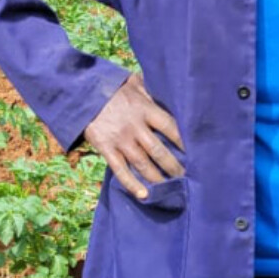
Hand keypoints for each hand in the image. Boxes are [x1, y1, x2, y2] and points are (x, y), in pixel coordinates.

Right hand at [82, 73, 183, 198]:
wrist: (81, 93)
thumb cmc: (112, 87)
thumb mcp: (134, 82)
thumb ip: (152, 90)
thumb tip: (171, 91)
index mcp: (145, 109)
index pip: (170, 127)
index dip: (184, 140)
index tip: (197, 151)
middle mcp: (134, 127)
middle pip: (159, 150)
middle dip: (174, 166)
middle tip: (187, 177)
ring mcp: (120, 140)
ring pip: (143, 164)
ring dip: (158, 178)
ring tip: (171, 188)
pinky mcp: (106, 149)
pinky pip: (121, 170)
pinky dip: (132, 184)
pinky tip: (144, 194)